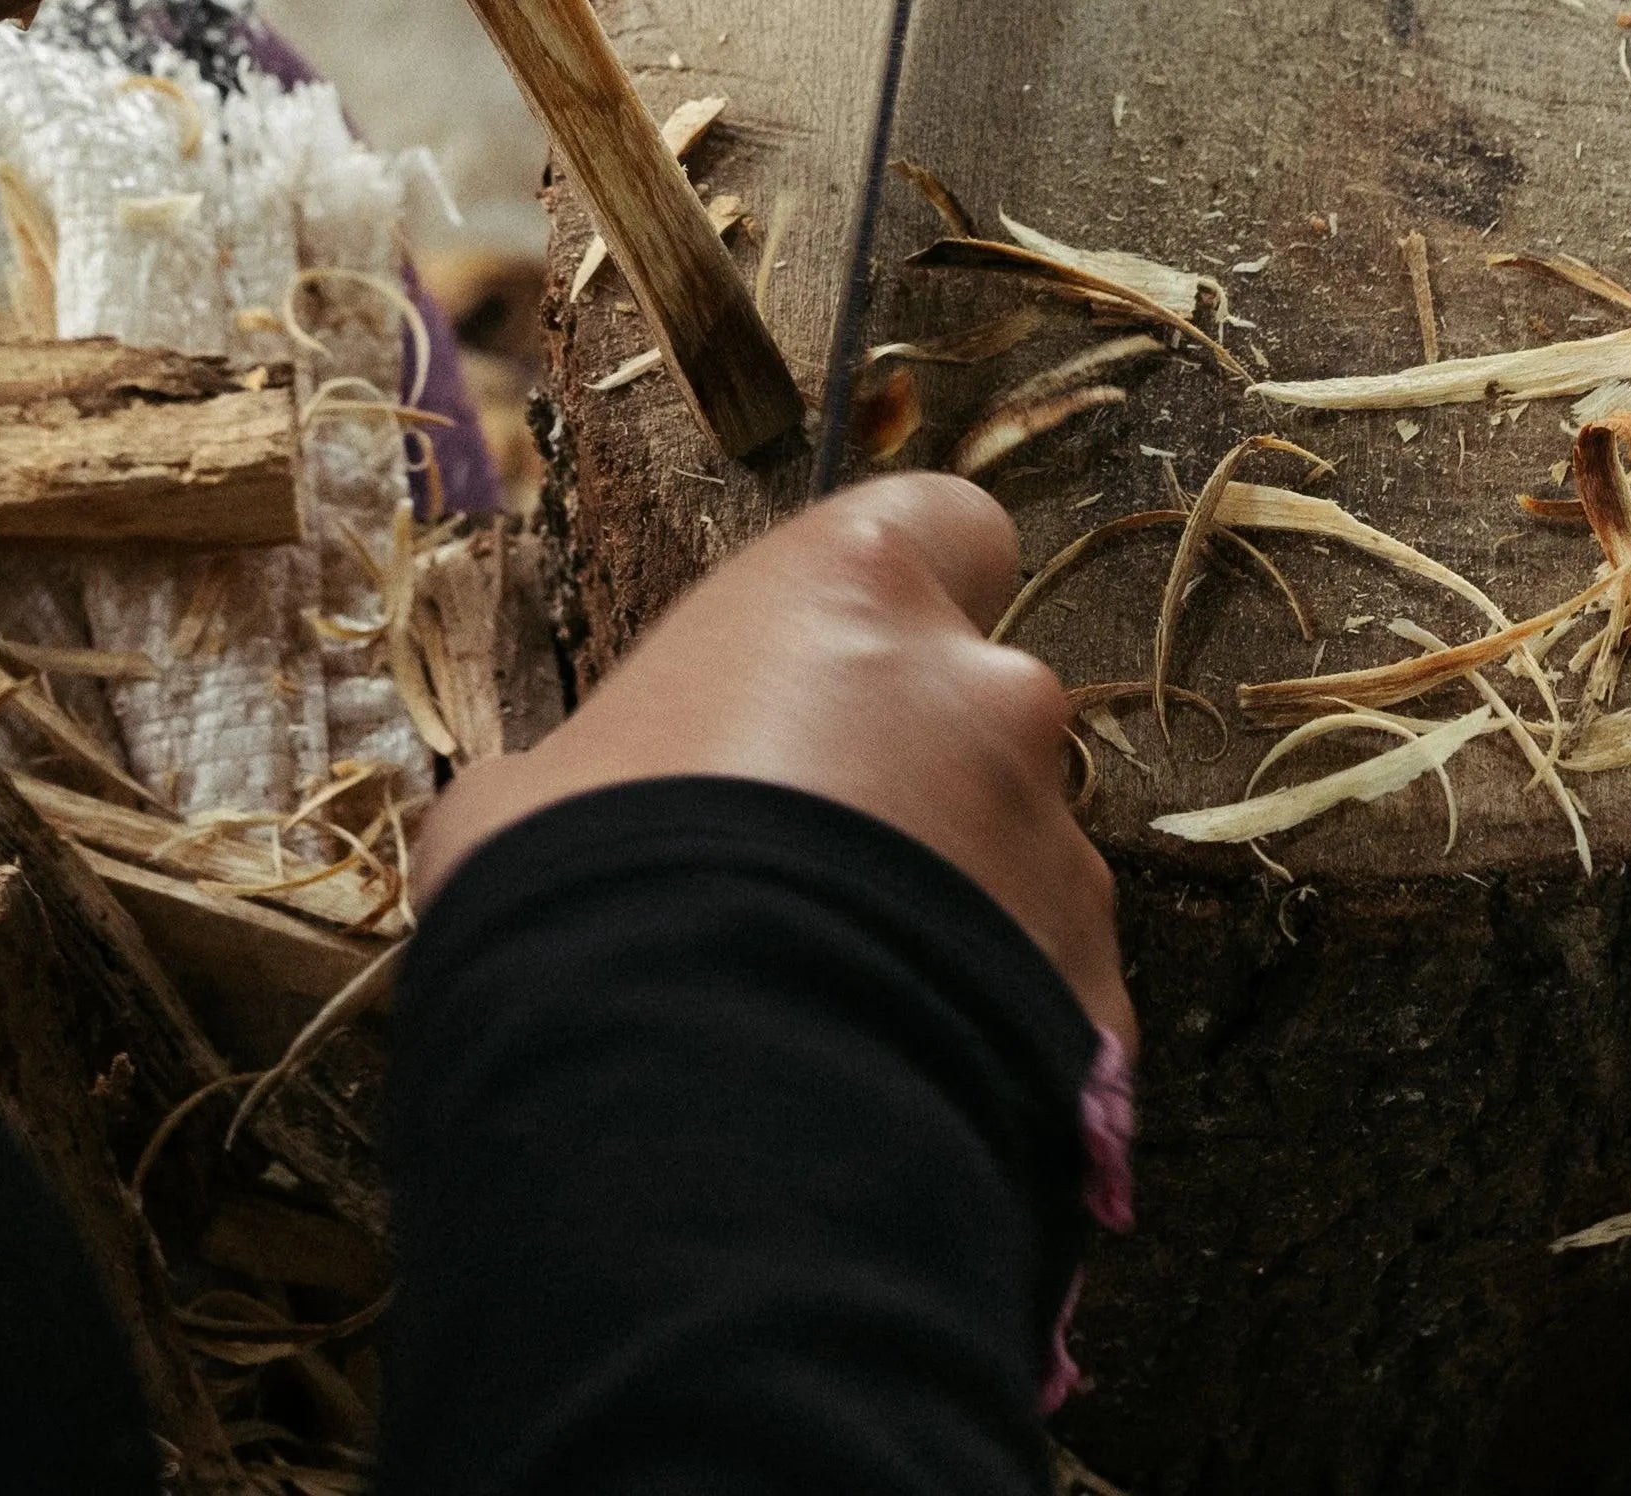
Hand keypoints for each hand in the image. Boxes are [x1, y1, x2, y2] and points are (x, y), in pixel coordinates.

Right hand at [412, 476, 1130, 1045]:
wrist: (708, 1106)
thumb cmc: (591, 884)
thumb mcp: (529, 792)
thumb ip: (601, 767)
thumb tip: (551, 812)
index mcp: (849, 594)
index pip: (944, 524)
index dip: (904, 583)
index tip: (841, 650)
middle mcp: (986, 699)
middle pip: (972, 707)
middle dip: (909, 776)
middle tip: (796, 866)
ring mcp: (1059, 856)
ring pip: (1011, 860)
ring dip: (942, 908)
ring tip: (827, 998)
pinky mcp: (1101, 1005)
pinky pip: (1038, 994)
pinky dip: (979, 1024)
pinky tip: (879, 1077)